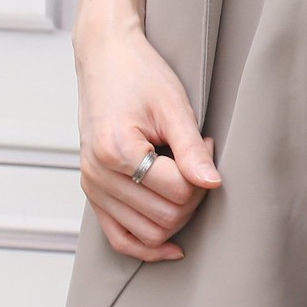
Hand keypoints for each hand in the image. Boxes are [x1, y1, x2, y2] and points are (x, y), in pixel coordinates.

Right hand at [73, 23, 222, 261]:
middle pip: (165, 218)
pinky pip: (119, 238)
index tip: (204, 143)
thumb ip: (191, 149)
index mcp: (116, 151)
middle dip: (194, 195)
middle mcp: (98, 175)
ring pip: (148, 234)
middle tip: (196, 158)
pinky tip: (173, 245)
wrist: (105, 58)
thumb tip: (213, 184)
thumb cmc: (138, 74)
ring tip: (181, 175)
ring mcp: (92, 187)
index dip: (202, 174)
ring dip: (177, 214)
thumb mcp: (173, 105)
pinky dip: (147, 247)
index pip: (178, 193)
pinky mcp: (93, 192)